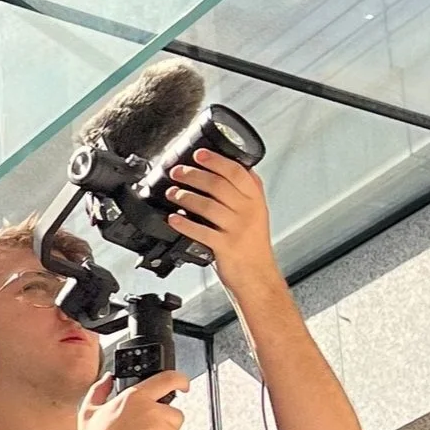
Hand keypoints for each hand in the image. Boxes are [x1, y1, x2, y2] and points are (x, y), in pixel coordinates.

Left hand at [166, 147, 277, 296]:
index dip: (216, 160)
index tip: (199, 153)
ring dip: (186, 197)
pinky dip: (184, 224)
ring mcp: (237, 229)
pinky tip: (173, 218)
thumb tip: (225, 166)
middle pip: (218, 186)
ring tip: (172, 193)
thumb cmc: (253, 244)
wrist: (257, 276)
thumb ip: (245, 191)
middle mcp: (248, 212)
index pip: (236, 172)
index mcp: (255, 199)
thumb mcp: (256, 212)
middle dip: (193, 175)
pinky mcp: (225, 247)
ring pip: (208, 206)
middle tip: (177, 172)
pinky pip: (201, 232)